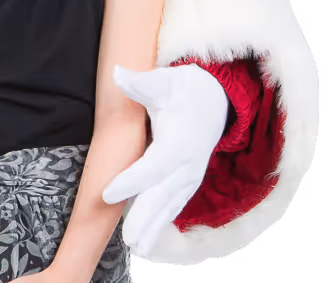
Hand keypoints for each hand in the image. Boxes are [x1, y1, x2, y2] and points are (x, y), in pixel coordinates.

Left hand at [102, 64, 228, 255]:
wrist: (214, 99)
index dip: (132, 181)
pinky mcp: (188, 181)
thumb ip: (140, 83)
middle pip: (163, 194)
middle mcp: (187, 164)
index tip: (108, 192)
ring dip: (153, 227)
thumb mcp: (163, 81)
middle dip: (145, 217)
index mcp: (179, 141)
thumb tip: (117, 73)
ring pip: (169, 205)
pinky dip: (161, 222)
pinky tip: (147, 239)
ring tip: (136, 248)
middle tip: (127, 240)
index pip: (153, 166)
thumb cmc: (183, 89)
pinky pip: (174, 204)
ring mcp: (190, 175)